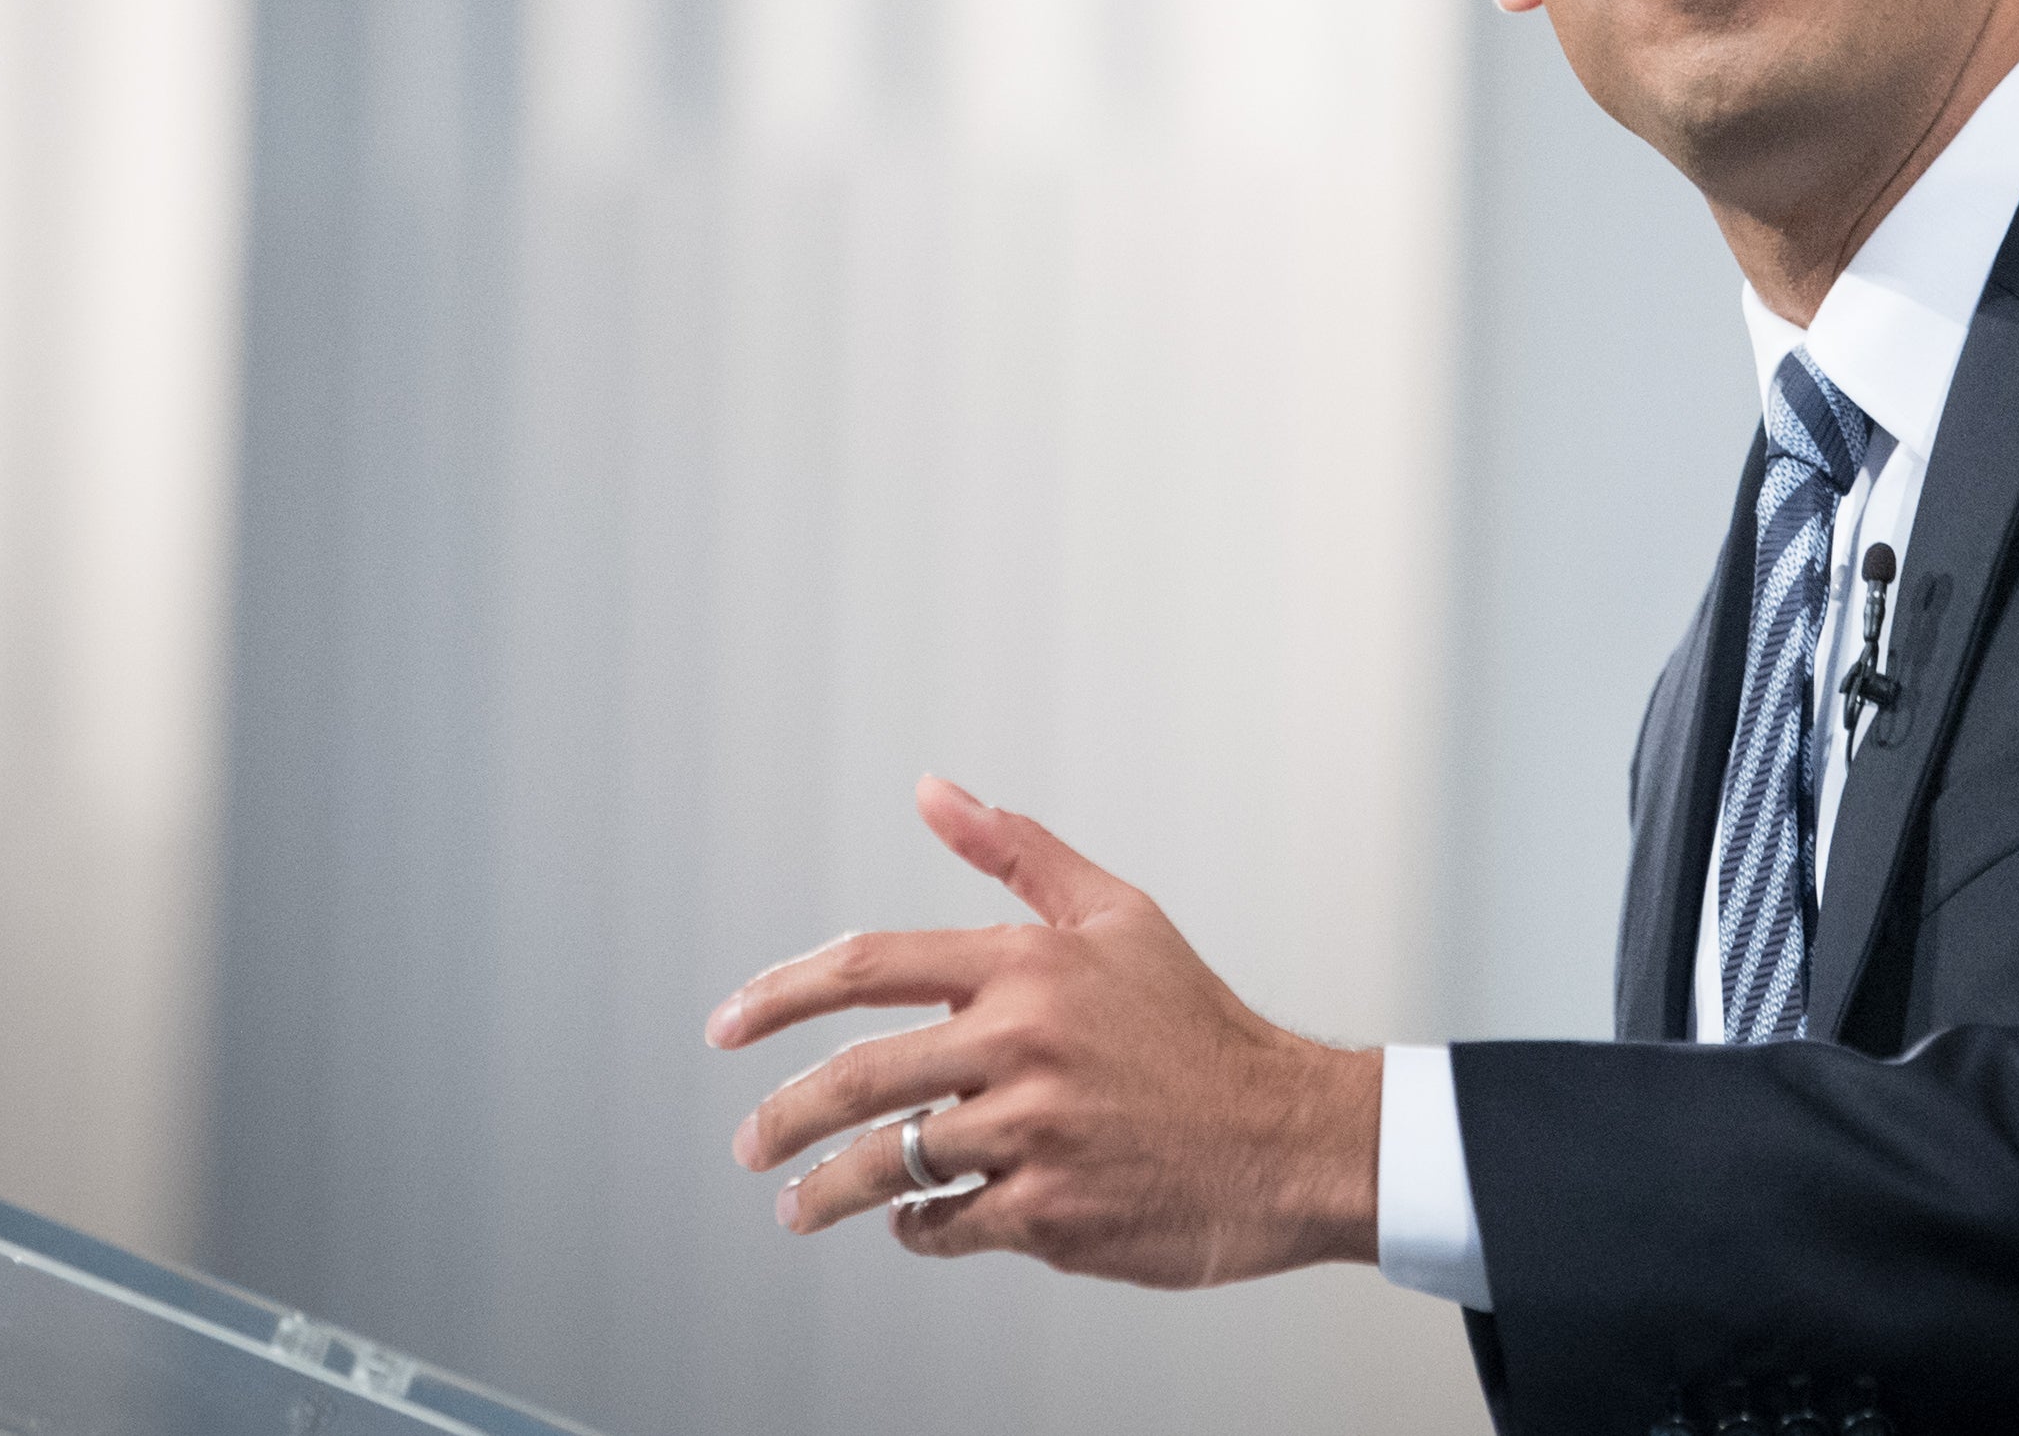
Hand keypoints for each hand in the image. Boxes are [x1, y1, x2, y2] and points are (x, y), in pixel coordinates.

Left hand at [705, 777, 1380, 1286]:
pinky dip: (916, 1227)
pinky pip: (944, 1225)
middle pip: (856, 1077)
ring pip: (888, 1162)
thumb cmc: (1201, 1028)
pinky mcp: (1051, 1212)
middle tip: (750, 1144)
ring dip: (827, 1192)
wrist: (1290, 1137)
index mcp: (1031, 963)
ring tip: (800, 1205)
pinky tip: (917, 1221)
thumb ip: (1017, 852)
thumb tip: (934, 790)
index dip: (779, 995)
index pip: (869, 965)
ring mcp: (1035, 1132)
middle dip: (782, 1118)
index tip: (728, 1025)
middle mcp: (1025, 1042)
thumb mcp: (1118, 916)